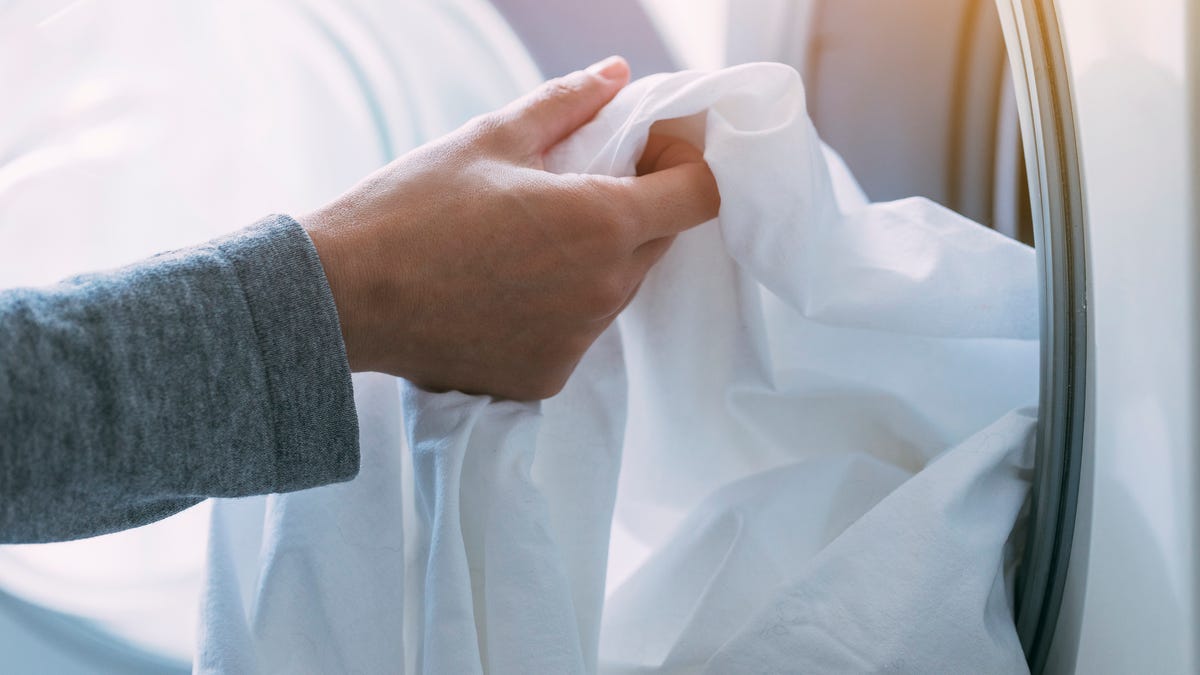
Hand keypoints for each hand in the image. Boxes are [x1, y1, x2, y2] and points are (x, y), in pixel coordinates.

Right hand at [299, 56, 718, 399]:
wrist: (344, 297)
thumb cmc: (413, 207)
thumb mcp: (490, 138)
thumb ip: (568, 103)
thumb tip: (617, 73)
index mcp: (602, 223)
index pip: (700, 195)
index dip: (683, 164)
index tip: (649, 151)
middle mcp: (604, 290)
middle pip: (659, 241)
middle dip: (637, 207)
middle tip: (576, 187)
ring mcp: (577, 341)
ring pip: (618, 288)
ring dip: (595, 259)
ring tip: (528, 241)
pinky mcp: (548, 377)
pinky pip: (577, 333)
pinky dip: (557, 309)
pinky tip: (504, 290)